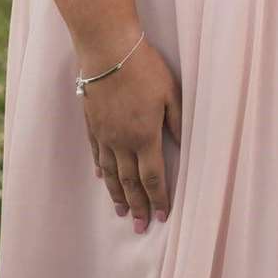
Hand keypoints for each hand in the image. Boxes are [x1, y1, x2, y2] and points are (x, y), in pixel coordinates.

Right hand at [81, 37, 181, 231]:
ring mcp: (104, 135)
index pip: (153, 177)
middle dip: (138, 207)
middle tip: (141, 227)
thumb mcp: (171, 92)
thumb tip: (185, 145)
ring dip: (118, 195)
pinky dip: (101, 170)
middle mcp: (122, 142)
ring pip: (111, 174)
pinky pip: (97, 154)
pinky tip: (103, 179)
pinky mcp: (92, 124)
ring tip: (122, 213)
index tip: (162, 216)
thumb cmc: (145, 68)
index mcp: (145, 136)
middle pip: (130, 182)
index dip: (158, 199)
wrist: (107, 50)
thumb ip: (178, 121)